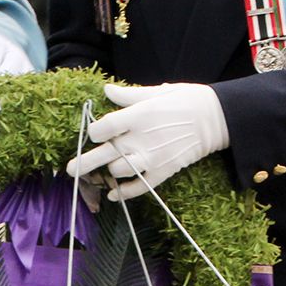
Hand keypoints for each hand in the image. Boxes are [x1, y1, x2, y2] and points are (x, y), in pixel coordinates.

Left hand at [66, 83, 228, 201]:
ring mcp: (152, 158)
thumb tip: (106, 90)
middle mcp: (141, 139)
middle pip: (105, 154)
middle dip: (84, 163)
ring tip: (99, 173)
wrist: (215, 118)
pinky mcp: (163, 172)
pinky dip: (124, 194)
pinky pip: (139, 187)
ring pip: (119, 171)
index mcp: (138, 116)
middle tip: (70, 169)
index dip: (93, 131)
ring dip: (107, 173)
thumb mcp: (155, 92)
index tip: (93, 131)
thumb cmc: (185, 100)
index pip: (104, 128)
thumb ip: (128, 95)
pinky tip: (113, 194)